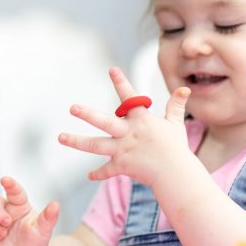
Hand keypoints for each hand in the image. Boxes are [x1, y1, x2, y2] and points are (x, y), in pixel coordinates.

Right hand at [0, 175, 57, 245]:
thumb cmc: (36, 242)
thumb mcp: (44, 231)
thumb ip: (48, 218)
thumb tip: (55, 205)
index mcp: (18, 205)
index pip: (13, 191)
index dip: (10, 184)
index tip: (5, 180)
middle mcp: (2, 210)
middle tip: (7, 223)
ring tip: (2, 235)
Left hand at [58, 67, 191, 186]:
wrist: (177, 174)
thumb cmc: (176, 148)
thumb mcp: (175, 124)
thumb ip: (175, 106)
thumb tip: (185, 89)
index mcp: (141, 120)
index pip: (131, 98)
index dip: (121, 83)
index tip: (112, 69)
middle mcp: (129, 133)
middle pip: (105, 122)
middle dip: (87, 114)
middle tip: (72, 108)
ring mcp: (123, 150)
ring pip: (96, 145)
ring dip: (77, 142)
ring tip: (60, 137)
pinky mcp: (122, 166)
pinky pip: (106, 170)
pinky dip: (98, 173)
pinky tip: (89, 175)